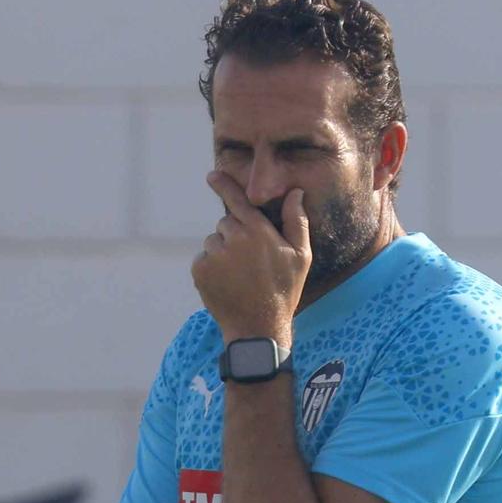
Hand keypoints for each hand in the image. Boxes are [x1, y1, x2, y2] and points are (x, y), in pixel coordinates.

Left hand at [190, 172, 310, 344]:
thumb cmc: (284, 290)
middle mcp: (234, 238)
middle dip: (235, 235)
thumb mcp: (301, 256)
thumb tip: (295, 192)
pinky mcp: (200, 270)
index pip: (238, 200)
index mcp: (258, 231)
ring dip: (222, 252)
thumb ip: (297, 221)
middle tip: (250, 262)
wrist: (258, 327)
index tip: (212, 176)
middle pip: (226, 223)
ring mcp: (214, 254)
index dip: (224, 185)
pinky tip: (227, 283)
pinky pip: (203, 258)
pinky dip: (211, 268)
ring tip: (239, 275)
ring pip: (213, 241)